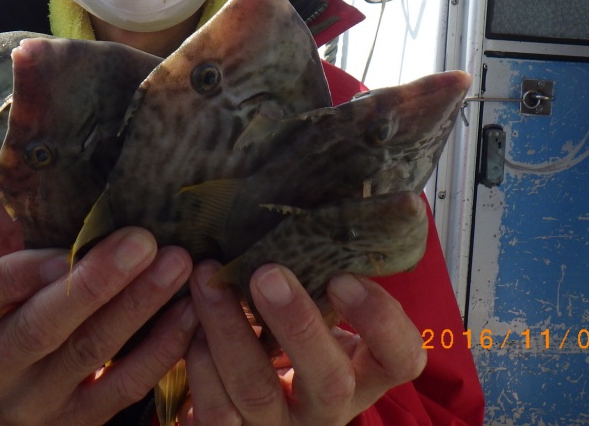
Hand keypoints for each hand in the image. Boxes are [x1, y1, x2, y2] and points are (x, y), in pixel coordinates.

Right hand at [0, 228, 196, 425]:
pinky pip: (124, 387)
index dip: (23, 271)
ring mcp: (29, 406)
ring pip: (91, 351)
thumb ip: (21, 252)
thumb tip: (93, 207)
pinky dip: (161, 347)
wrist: (0, 392)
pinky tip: (189, 312)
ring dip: (140, 305)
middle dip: (98, 281)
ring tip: (177, 265)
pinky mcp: (75, 425)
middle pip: (42, 326)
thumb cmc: (3, 311)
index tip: (71, 243)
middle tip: (144, 241)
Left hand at [182, 261, 426, 424]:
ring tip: (207, 280)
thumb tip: (336, 185)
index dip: (379, 320)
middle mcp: (331, 406)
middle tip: (266, 273)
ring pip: (257, 391)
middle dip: (296, 324)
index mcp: (367, 369)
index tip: (345, 277)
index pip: (400, 357)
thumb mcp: (323, 303)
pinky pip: (215, 411)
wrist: (261, 392)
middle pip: (328, 380)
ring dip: (228, 331)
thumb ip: (326, 267)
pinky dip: (199, 363)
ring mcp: (284, 425)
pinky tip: (188, 321)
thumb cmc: (296, 328)